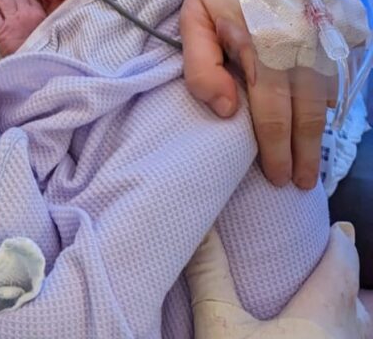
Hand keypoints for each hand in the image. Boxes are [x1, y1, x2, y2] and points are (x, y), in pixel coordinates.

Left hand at [180, 0, 328, 188]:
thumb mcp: (192, 19)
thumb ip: (201, 67)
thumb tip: (228, 111)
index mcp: (263, 50)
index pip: (272, 116)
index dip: (276, 151)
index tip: (278, 178)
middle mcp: (302, 49)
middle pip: (307, 116)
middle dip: (305, 154)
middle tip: (303, 183)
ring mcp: (325, 37)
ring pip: (328, 98)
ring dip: (322, 133)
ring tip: (316, 161)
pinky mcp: (339, 26)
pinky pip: (341, 73)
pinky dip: (334, 100)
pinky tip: (324, 117)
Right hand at [186, 223, 371, 338]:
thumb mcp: (218, 326)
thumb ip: (208, 273)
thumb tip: (197, 226)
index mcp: (323, 317)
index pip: (343, 264)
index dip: (341, 242)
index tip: (335, 226)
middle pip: (358, 302)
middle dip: (345, 278)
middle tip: (329, 257)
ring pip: (359, 334)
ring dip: (347, 314)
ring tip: (324, 303)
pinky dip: (340, 337)